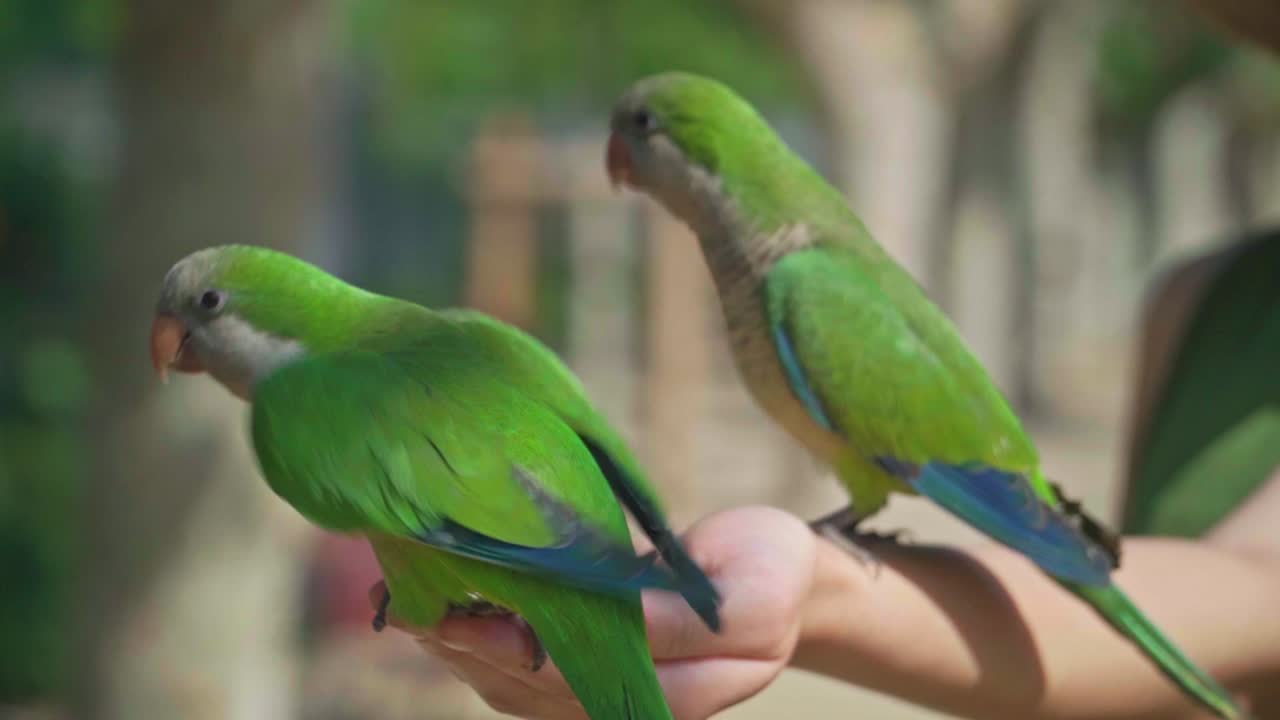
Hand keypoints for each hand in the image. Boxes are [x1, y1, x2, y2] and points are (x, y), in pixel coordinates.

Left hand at [369, 506, 818, 718]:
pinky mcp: (571, 667)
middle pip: (519, 682)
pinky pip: (507, 658)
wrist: (775, 576)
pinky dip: (468, 625)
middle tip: (408, 578)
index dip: (502, 642)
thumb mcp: (747, 596)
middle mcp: (614, 705)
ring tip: (406, 580)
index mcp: (665, 697)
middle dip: (462, 634)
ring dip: (454, 632)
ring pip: (503, 676)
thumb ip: (679, 618)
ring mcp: (588, 691)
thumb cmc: (768, 577)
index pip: (562, 678)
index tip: (454, 600)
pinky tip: (437, 587)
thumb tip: (607, 615)